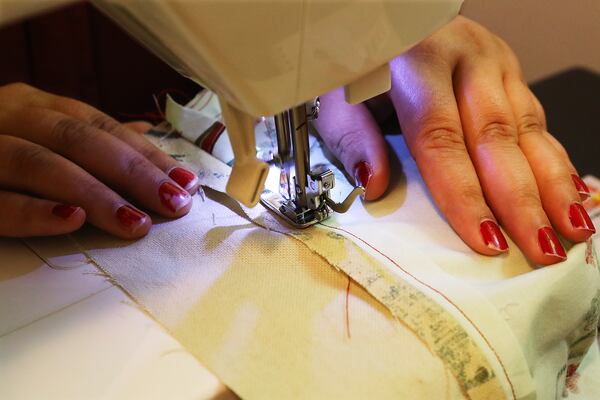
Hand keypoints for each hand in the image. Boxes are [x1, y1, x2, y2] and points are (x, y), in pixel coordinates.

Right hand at [0, 83, 198, 238]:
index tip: (185, 182)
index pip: (101, 126)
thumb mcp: (39, 132)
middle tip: (172, 203)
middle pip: (78, 139)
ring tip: (135, 222)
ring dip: (94, 193)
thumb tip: (148, 144)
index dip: (145, 154)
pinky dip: (32, 210)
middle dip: (131, 173)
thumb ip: (86, 139)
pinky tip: (71, 220)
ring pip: (38, 162)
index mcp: (35, 105)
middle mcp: (9, 115)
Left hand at [315, 16, 593, 264]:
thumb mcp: (338, 92)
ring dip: (552, 183)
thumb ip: (353, 135)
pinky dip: (554, 159)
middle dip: (522, 199)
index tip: (485, 239)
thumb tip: (375, 185)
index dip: (465, 193)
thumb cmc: (362, 60)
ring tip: (572, 228)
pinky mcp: (509, 72)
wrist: (391, 17)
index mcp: (418, 60)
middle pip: (497, 136)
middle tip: (541, 249)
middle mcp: (467, 58)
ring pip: (529, 128)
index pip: (442, 137)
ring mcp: (496, 63)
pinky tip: (571, 193)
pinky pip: (535, 120)